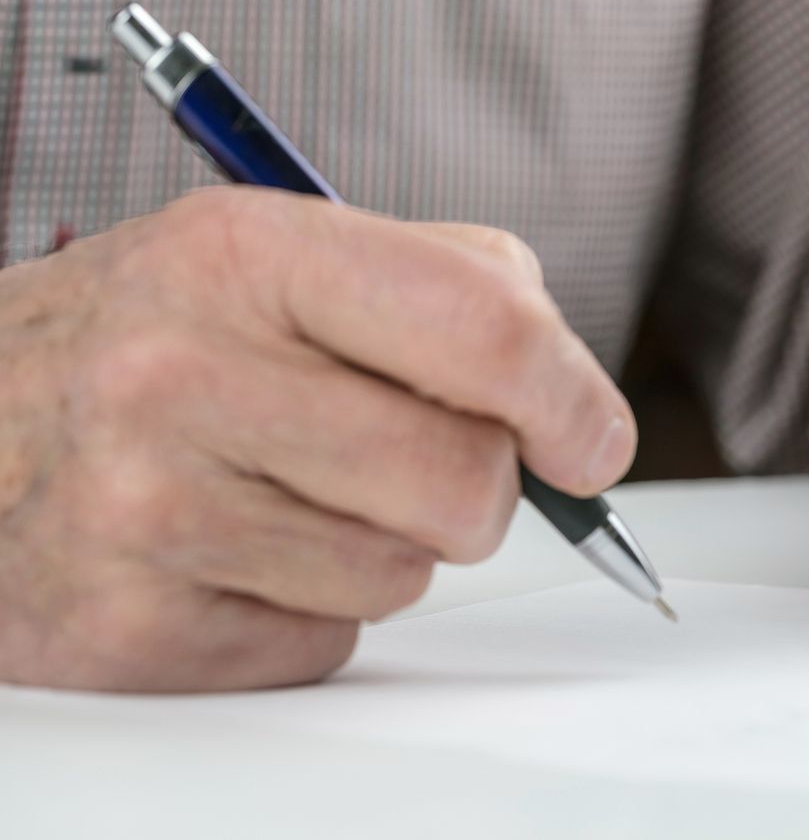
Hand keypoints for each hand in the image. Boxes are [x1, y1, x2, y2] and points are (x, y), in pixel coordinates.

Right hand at [0, 188, 634, 690]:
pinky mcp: (129, 629)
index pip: (484, 326)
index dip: (572, 396)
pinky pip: (328, 642)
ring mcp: (146, 510)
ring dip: (382, 546)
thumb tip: (577, 404)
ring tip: (284, 488)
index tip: (592, 439)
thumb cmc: (147, 336)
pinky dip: (308, 606)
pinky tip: (232, 548)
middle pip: (467, 481)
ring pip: (405, 575)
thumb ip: (445, 289)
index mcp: (244, 255)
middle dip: (477, 487)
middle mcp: (181, 376)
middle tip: (415, 459)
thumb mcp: (272, 252)